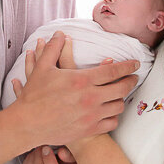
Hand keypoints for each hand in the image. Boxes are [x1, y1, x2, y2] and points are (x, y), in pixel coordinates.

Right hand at [8, 31, 137, 147]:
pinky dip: (114, 117)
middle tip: (134, 78)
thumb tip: (59, 33)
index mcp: (82, 80)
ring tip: (120, 95)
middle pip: (122, 88)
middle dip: (131, 81)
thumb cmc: (34, 96)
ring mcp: (91, 116)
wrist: (27, 124)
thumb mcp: (42, 68)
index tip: (136, 63)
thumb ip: (53, 49)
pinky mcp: (89, 130)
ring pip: (118, 106)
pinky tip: (111, 112)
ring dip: (121, 99)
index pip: (113, 71)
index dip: (128, 66)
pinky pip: (111, 123)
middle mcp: (90, 98)